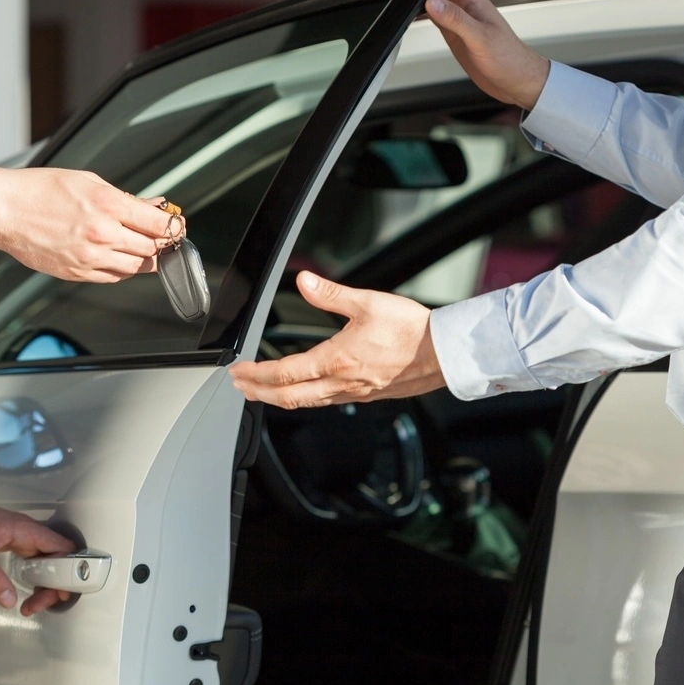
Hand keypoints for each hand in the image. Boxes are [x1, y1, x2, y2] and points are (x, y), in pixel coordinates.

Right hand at [0, 167, 177, 282]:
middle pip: (152, 248)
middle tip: (162, 238)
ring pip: (135, 267)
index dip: (174, 227)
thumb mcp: (89, 182)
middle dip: (161, 243)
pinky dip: (122, 268)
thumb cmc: (42, 190)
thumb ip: (124, 198)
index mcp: (108, 205)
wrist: (5, 211)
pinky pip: (113, 277)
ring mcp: (90, 257)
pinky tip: (118, 256)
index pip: (159, 225)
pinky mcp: (77, 273)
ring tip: (141, 247)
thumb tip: (152, 207)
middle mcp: (103, 234)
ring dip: (144, 258)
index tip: (177, 227)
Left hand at [0, 476, 76, 616]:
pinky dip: (36, 578)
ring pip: (48, 561)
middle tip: (35, 605)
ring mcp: (23, 538)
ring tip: (31, 604)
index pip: (63, 548)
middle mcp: (29, 533)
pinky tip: (27, 591)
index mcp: (25, 530)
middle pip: (58, 559)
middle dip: (54, 585)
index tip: (58, 593)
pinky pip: (36, 561)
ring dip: (46, 584)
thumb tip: (9, 600)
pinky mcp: (15, 542)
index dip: (68, 571)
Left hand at [230, 271, 445, 408]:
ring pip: (307, 403)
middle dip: (259, 392)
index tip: (239, 370)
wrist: (444, 353)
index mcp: (336, 360)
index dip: (256, 374)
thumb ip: (332, 294)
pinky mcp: (366, 395)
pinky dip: (305, 399)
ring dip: (279, 398)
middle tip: (241, 386)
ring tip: (263, 391)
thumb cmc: (412, 330)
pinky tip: (305, 392)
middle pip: (289, 396)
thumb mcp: (368, 303)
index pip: (284, 373)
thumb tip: (305, 281)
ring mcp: (353, 393)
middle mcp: (341, 383)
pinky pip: (326, 402)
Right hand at [387, 0, 549, 109]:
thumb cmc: (509, 58)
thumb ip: (456, 19)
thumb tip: (432, 2)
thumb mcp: (481, 39)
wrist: (516, 79)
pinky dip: (415, 8)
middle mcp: (463, 1)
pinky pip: (430, 12)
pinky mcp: (452, 30)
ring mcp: (456, 14)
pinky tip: (406, 11)